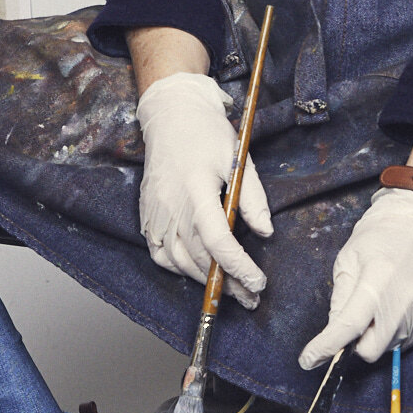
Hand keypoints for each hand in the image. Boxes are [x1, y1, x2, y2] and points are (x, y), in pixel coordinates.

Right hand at [136, 73, 270, 306]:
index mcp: (197, 190)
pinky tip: (197, 272)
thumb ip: (252, 199)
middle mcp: (172, 206)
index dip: (238, 267)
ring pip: (179, 262)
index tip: (258, 282)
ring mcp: (155, 213)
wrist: (171, 116)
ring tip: (229, 289)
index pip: (218, 241)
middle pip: (200, 258)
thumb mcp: (238, 159)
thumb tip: (265, 233)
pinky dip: (178, 269)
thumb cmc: (207, 134)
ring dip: (204, 281)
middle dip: (227, 283)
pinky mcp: (147, 215)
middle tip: (251, 296)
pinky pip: (160, 254)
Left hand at [297, 189, 412, 368]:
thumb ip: (339, 300)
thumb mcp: (347, 261)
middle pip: (372, 349)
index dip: (327, 346)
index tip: (309, 359)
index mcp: (377, 280)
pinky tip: (398, 305)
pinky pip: (409, 340)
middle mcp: (405, 299)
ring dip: (379, 335)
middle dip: (357, 343)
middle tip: (356, 319)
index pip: (349, 325)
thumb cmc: (378, 239)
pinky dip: (397, 330)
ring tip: (382, 303)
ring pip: (390, 347)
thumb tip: (332, 334)